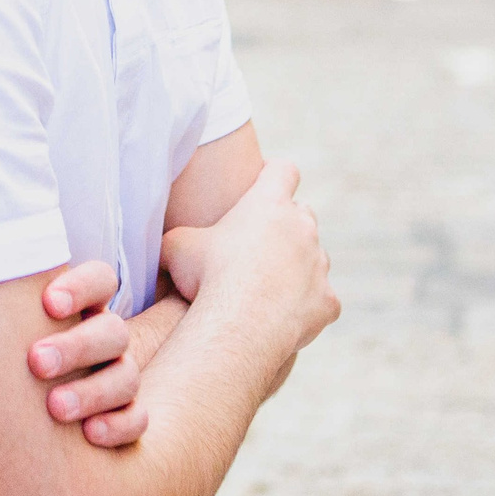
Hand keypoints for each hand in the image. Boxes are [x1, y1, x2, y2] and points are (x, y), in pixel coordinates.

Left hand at [28, 263, 146, 447]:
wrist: (2, 422)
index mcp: (79, 308)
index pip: (100, 280)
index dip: (82, 286)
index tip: (47, 303)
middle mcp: (103, 340)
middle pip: (112, 331)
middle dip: (76, 346)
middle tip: (35, 362)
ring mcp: (116, 379)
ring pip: (126, 377)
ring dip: (92, 391)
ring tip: (54, 408)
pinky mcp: (123, 418)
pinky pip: (136, 420)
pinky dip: (118, 425)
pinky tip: (90, 434)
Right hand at [160, 160, 337, 360]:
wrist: (238, 325)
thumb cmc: (206, 277)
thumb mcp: (176, 246)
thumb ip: (180, 235)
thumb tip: (167, 242)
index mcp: (269, 203)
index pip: (283, 170)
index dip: (273, 175)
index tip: (261, 185)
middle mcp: (302, 227)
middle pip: (302, 213)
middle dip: (284, 226)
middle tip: (256, 247)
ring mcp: (319, 264)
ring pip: (315, 257)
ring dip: (297, 266)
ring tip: (267, 289)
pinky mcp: (327, 301)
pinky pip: (323, 300)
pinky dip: (307, 307)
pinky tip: (282, 318)